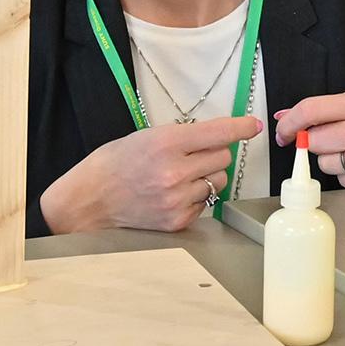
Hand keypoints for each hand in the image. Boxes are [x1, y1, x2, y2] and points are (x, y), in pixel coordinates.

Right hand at [42, 115, 266, 234]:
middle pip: (224, 158)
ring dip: (207, 176)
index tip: (253, 125)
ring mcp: (177, 199)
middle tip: (193, 154)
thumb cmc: (116, 162)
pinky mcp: (178, 220)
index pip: (218, 133)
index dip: (240, 127)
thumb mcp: (148, 136)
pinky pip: (206, 203)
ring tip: (181, 176)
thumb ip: (184, 136)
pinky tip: (174, 193)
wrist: (90, 199)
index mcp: (166, 144)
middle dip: (214, 153)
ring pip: (219, 181)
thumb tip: (221, 136)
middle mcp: (175, 172)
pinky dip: (196, 196)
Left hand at [279, 90, 344, 191]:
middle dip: (315, 142)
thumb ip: (327, 109)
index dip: (290, 122)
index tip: (283, 131)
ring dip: (333, 160)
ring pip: (326, 164)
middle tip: (331, 140)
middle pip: (315, 141)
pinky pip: (342, 181)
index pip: (311, 110)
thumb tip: (285, 117)